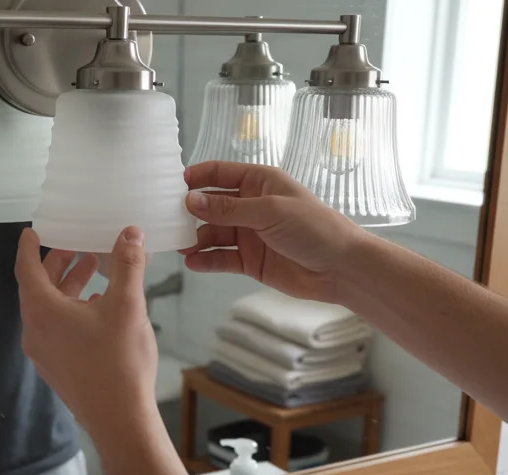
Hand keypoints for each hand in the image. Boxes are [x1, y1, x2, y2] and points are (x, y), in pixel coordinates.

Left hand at [15, 226, 158, 436]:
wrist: (119, 419)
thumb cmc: (119, 361)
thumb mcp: (127, 305)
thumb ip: (128, 264)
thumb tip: (130, 233)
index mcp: (42, 311)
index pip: (26, 268)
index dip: (29, 247)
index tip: (34, 231)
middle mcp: (35, 331)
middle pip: (38, 287)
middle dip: (58, 264)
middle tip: (76, 245)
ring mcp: (43, 352)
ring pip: (49, 309)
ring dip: (68, 286)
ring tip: (94, 270)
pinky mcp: (56, 367)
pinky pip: (56, 328)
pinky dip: (70, 309)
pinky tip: (97, 306)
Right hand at [180, 161, 367, 302]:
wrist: (340, 268)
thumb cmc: (314, 228)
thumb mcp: (269, 211)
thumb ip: (229, 208)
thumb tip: (191, 200)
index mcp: (260, 182)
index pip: (221, 174)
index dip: (197, 178)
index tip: (173, 186)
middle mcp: (252, 206)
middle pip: (212, 206)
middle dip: (191, 213)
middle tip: (168, 221)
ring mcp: (250, 234)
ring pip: (214, 233)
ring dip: (196, 239)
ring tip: (179, 246)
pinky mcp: (251, 261)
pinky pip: (222, 258)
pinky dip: (207, 260)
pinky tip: (193, 262)